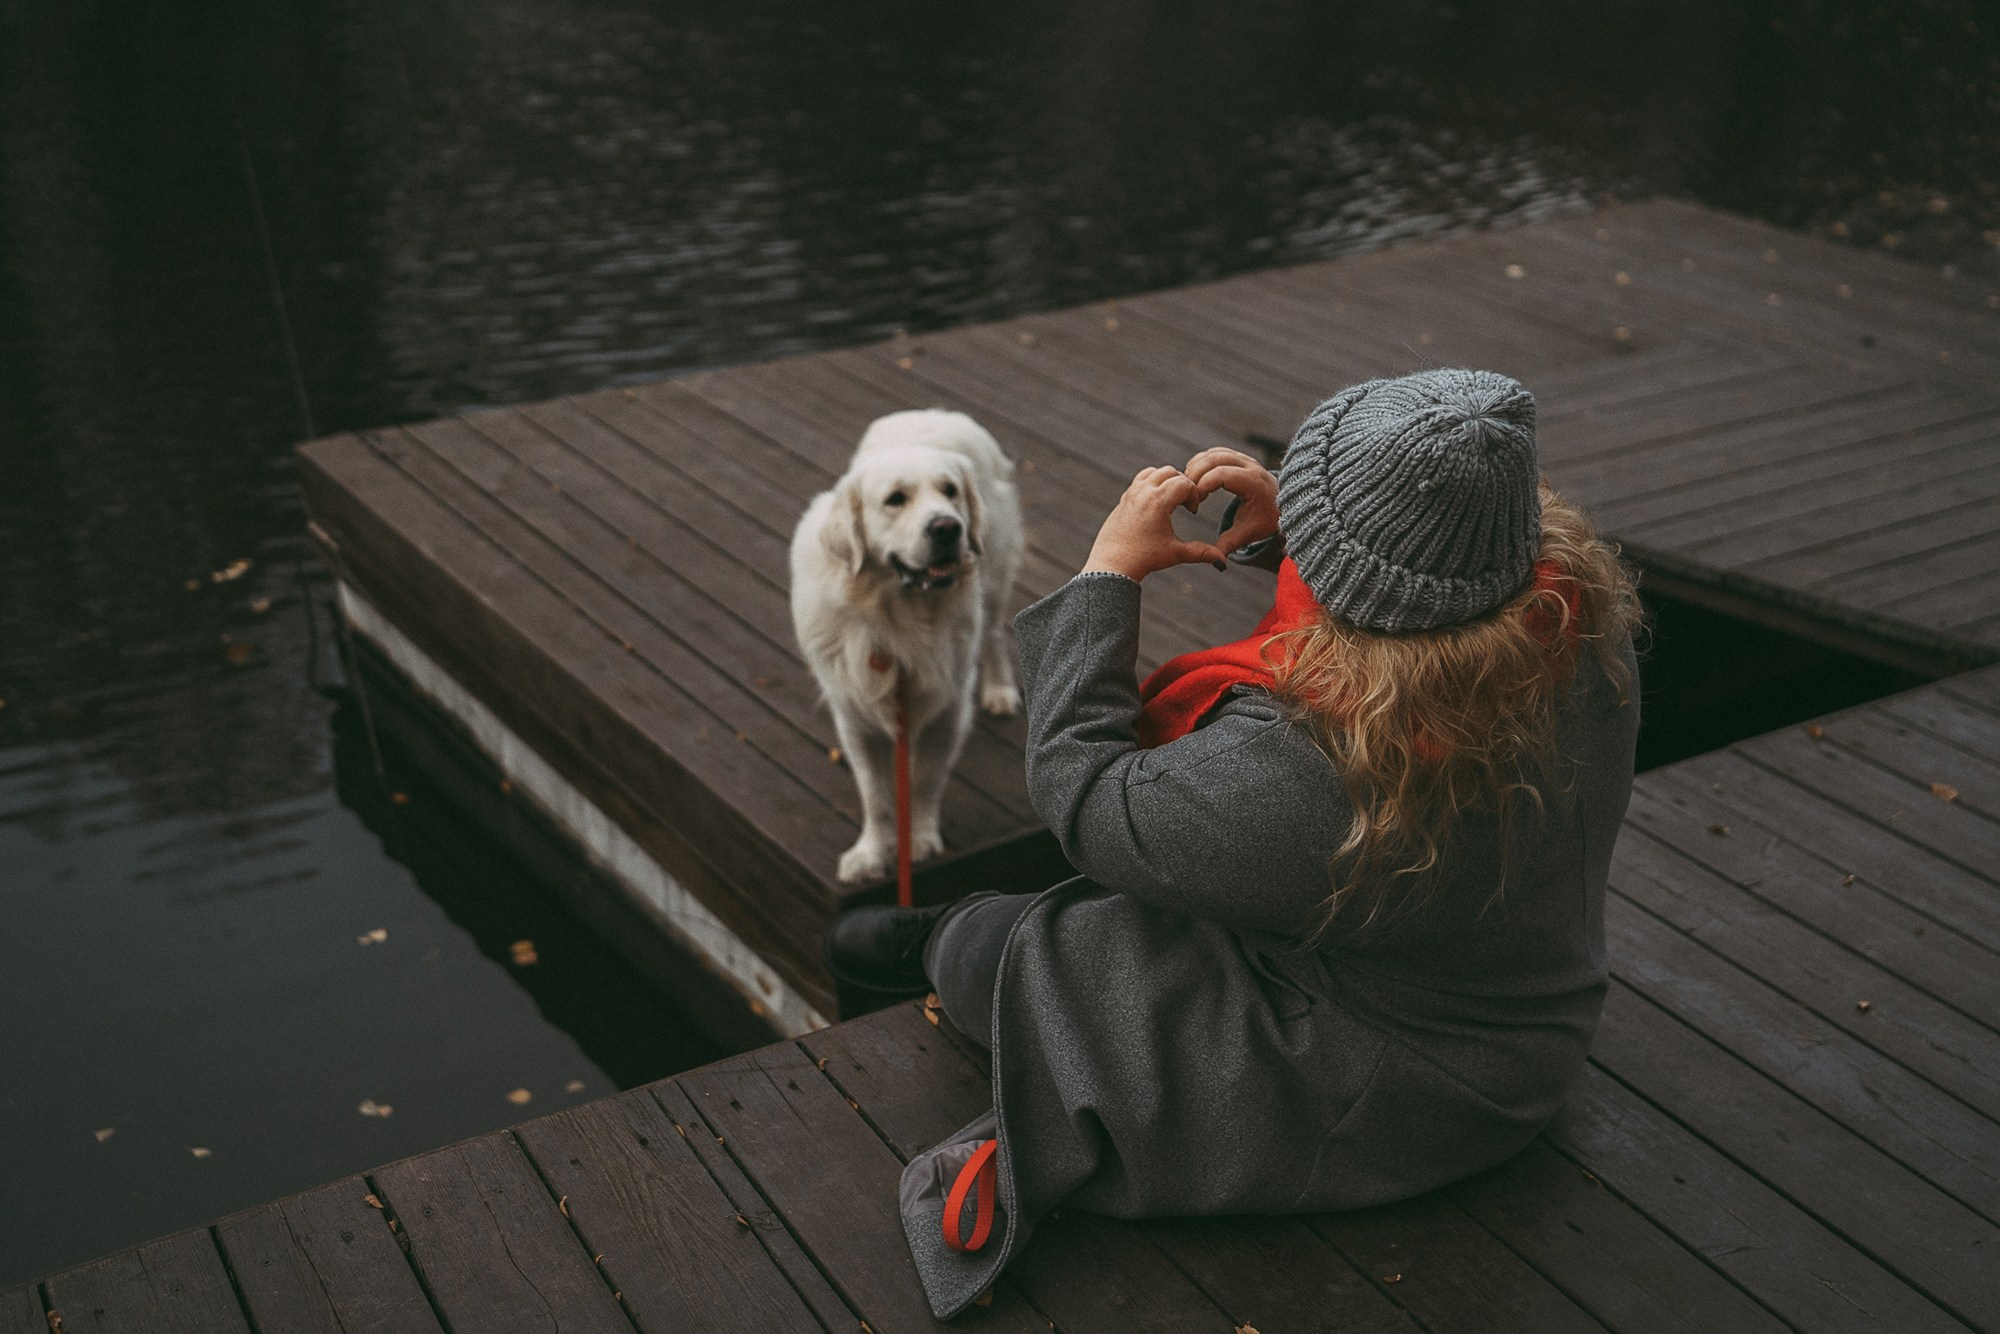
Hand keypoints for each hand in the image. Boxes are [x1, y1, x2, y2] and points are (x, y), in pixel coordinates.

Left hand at [1081, 466, 1226, 580]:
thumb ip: (1201, 553)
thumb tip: (1223, 561)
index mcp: (1158, 501)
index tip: (1193, 511)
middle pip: (1170, 471)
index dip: (1193, 495)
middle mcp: (1143, 492)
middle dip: (1182, 484)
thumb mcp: (1176, 554)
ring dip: (1166, 481)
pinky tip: (1157, 504)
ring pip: (1154, 472)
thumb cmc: (1145, 559)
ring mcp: (1132, 493)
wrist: (1113, 565)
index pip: (1184, 482)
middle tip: (1185, 504)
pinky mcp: (1124, 498)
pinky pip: (1141, 479)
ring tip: (1171, 502)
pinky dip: (1152, 484)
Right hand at [1185, 447, 1279, 555]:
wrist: (1282, 505)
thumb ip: (1230, 544)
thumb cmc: (1265, 520)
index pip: (1223, 475)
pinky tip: (1194, 478)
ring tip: (1188, 486)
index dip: (1204, 484)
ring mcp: (1245, 459)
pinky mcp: (1239, 457)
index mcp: (1253, 484)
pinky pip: (1216, 452)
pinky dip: (1202, 461)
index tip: (1196, 501)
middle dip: (1195, 473)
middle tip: (1186, 493)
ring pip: (1214, 453)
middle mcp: (1250, 466)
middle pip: (1215, 459)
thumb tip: (1216, 562)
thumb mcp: (1249, 533)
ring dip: (1197, 466)